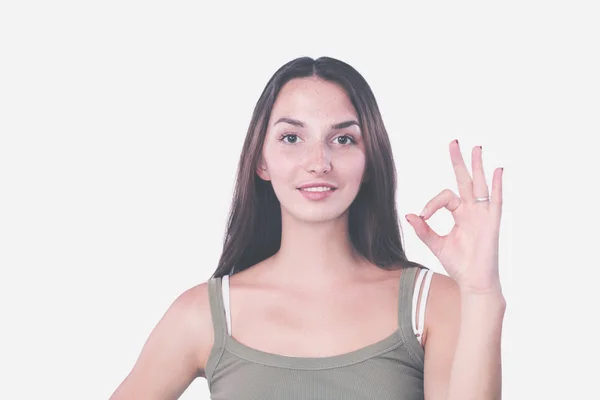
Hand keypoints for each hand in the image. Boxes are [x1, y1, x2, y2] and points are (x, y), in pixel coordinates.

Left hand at [405, 140, 503, 293]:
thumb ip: (423, 230)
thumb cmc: (458, 264)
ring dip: (478, 166)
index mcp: (460, 214)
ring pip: (480, 185)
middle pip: (465, 180)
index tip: (422, 216)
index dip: (431, 204)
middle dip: (459, 161)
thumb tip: (409, 216)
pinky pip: (495, 200)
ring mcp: (483, 215)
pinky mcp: (492, 223)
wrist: (473, 281)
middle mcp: (473, 210)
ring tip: (476, 147)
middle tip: (454, 142)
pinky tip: (497, 170)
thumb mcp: (436, 244)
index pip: (445, 197)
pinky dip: (497, 185)